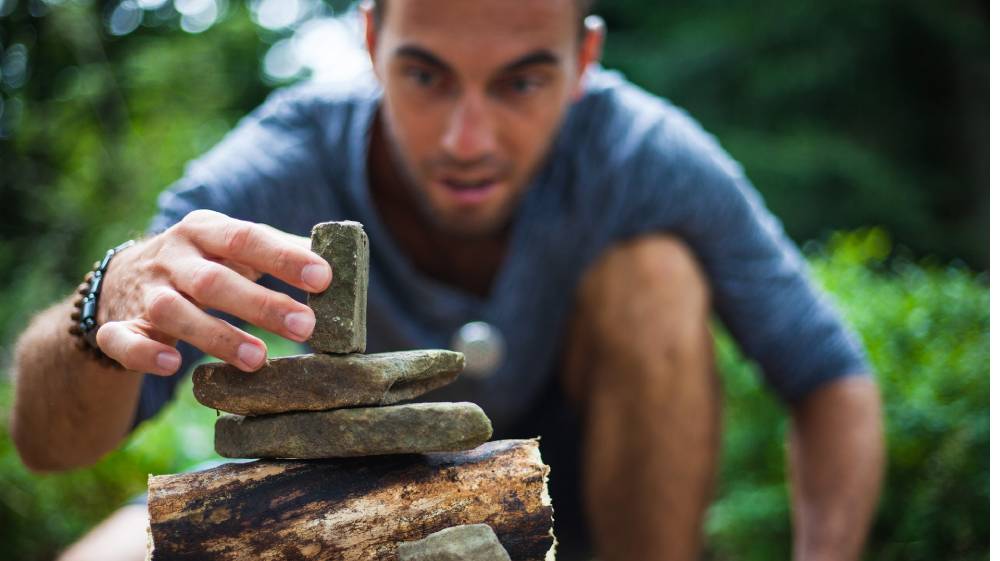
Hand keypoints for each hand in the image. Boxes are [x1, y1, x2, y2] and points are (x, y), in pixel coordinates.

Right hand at [94, 210, 331, 374]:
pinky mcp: (116, 328)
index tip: (323, 277)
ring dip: (217, 335)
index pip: (246, 237)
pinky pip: (122, 340)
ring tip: (260, 359)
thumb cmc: (202, 263)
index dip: (283, 258)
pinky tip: (174, 364)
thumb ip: (281, 251)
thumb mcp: (233, 248)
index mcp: (204, 230)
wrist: (121, 281)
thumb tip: (340, 259)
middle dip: (261, 304)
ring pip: (173, 311)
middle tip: (306, 327)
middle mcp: (172, 257)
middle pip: (215, 279)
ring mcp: (142, 293)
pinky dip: (144, 353)